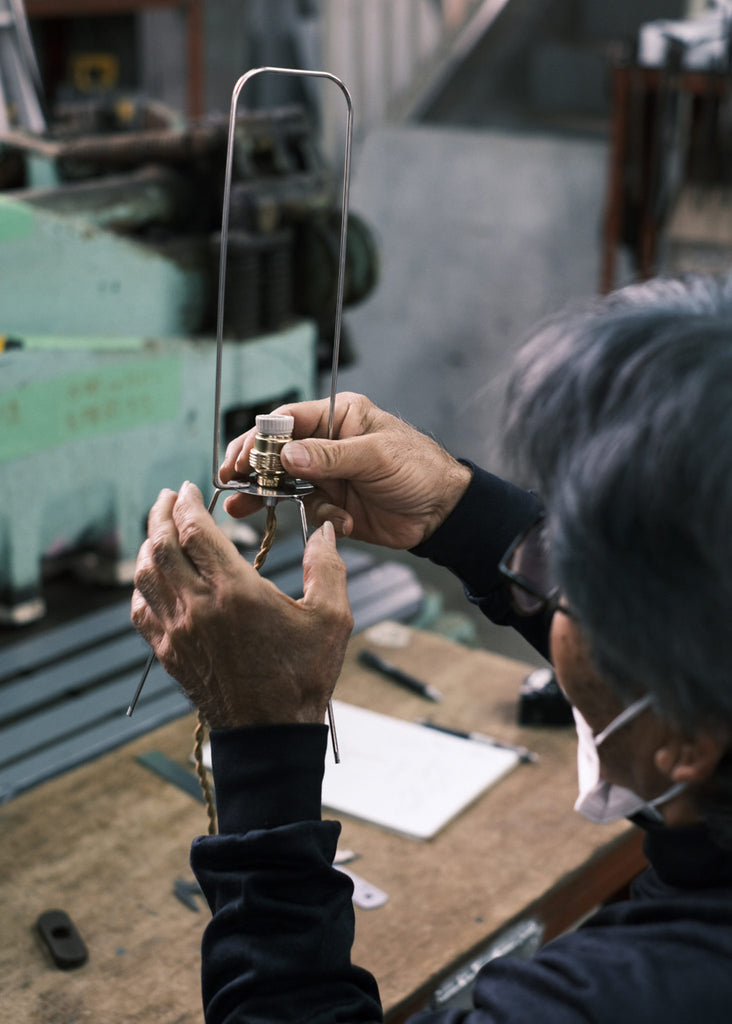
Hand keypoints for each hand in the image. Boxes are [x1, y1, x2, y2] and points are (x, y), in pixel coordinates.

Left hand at [131, 482, 352, 728]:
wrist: (270, 734)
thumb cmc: (303, 677)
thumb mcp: (331, 618)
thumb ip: (327, 567)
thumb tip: (326, 529)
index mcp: (235, 591)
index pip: (195, 531)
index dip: (185, 504)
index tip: (186, 488)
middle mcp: (197, 606)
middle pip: (161, 546)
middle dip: (159, 514)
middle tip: (165, 497)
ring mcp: (177, 631)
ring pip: (145, 575)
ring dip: (147, 545)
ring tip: (156, 530)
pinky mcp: (169, 654)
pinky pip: (141, 610)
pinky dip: (141, 586)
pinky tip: (151, 579)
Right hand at [219, 392, 471, 548]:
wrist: (444, 512)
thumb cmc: (420, 470)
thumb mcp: (375, 457)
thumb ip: (330, 457)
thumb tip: (287, 455)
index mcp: (339, 417)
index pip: (288, 421)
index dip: (260, 439)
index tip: (240, 458)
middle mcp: (329, 443)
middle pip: (278, 452)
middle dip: (253, 467)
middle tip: (230, 481)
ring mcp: (329, 475)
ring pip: (285, 483)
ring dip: (267, 496)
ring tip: (239, 508)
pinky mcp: (334, 504)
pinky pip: (311, 511)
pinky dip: (323, 520)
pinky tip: (344, 523)